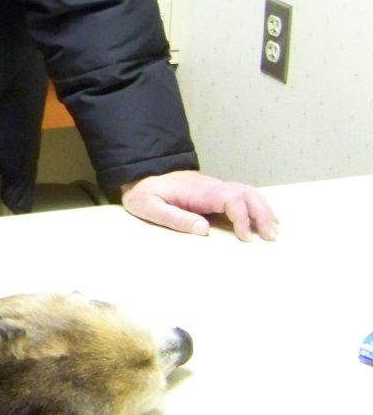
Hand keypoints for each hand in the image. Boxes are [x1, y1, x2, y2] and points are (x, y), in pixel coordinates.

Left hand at [120, 170, 278, 240]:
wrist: (141, 176)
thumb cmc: (145, 194)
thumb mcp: (150, 207)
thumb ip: (174, 217)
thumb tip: (203, 229)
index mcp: (199, 191)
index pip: (232, 200)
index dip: (242, 218)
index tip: (246, 238)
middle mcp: (212, 186)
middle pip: (247, 193)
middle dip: (262, 214)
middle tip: (270, 238)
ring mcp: (215, 187)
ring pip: (249, 192)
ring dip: (264, 210)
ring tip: (274, 231)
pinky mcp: (215, 192)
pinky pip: (243, 195)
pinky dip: (258, 206)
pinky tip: (265, 220)